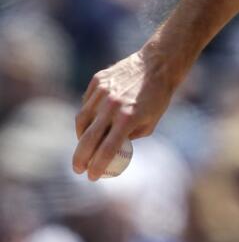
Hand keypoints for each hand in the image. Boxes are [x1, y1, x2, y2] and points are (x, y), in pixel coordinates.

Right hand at [73, 45, 180, 179]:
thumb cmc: (158, 98)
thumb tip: (110, 150)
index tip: (92, 177)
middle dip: (80, 158)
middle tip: (78, 169)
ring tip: (84, 146)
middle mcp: (112, 105)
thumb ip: (129, 137)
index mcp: (128, 118)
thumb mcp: (149, 123)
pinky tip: (92, 121)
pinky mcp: (97, 81)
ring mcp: (102, 92)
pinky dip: (87, 115)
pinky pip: (86, 103)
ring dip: (81, 137)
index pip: (107, 149)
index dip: (98, 166)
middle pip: (88, 139)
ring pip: (82, 120)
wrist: (158, 64)